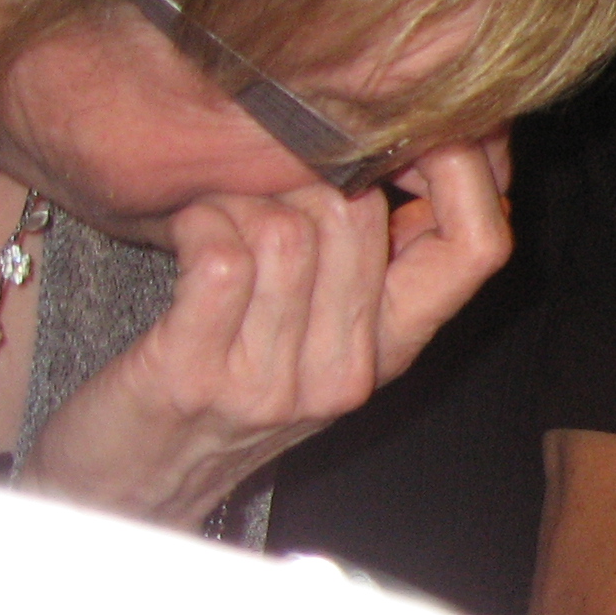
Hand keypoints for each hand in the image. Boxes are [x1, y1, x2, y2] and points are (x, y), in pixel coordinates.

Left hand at [21, 135, 511, 528]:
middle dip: (306, 174)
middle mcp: (349, 370)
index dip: (460, 169)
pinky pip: (220, 254)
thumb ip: (381, 262)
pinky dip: (196, 224)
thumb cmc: (228, 386)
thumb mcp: (331, 333)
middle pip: (360, 214)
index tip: (414, 132)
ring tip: (218, 219)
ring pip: (288, 227)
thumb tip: (432, 154)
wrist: (137, 482)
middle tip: (265, 187)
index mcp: (395, 348)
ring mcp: (275, 380)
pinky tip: (185, 236)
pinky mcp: (195, 372)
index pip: (478, 247)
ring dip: (238, 202)